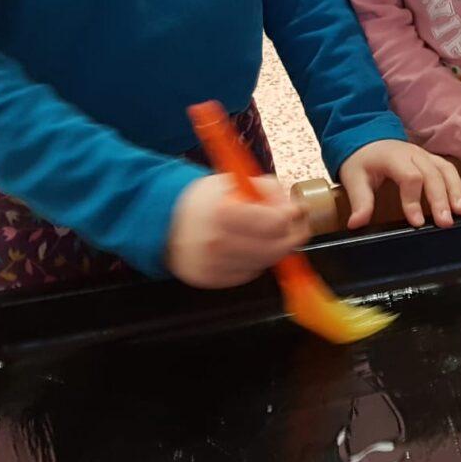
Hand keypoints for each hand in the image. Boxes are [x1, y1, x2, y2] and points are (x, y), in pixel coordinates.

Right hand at [166, 173, 309, 288]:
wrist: (164, 221)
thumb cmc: (202, 200)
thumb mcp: (234, 181)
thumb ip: (267, 190)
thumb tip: (292, 205)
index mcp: (223, 213)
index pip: (276, 223)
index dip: (292, 215)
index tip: (296, 209)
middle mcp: (217, 243)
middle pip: (275, 248)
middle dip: (291, 235)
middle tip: (295, 225)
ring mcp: (213, 265)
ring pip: (265, 263)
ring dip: (274, 248)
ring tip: (267, 233)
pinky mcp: (211, 280)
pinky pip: (248, 273)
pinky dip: (255, 261)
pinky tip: (247, 246)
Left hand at [339, 139, 460, 229]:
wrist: (368, 139)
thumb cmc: (362, 159)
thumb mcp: (353, 179)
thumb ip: (359, 201)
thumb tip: (356, 224)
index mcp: (393, 156)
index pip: (409, 177)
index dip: (414, 200)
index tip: (417, 222)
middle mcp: (413, 154)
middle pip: (433, 174)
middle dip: (440, 199)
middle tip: (445, 222)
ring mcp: (425, 155)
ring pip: (445, 170)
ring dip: (455, 191)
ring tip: (460, 212)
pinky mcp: (431, 160)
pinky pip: (448, 170)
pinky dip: (457, 186)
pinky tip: (460, 204)